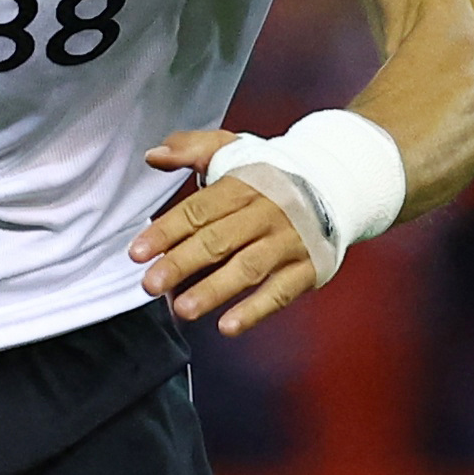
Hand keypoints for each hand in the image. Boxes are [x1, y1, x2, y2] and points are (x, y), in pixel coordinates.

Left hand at [129, 129, 324, 336]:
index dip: (166, 232)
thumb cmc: (271, 174)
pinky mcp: (308, 267)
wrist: (335, 183)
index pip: (198, 210)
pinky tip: (228, 326)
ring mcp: (288, 241)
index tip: (138, 252)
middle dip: (181, 263)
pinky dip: (255, 310)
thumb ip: (190, 149)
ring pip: (247, 268)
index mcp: (242, 185)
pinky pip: (280, 292)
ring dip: (214, 290)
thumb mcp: (231, 150)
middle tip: (151, 284)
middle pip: (218, 240)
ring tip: (183, 309)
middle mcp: (266, 213)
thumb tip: (153, 155)